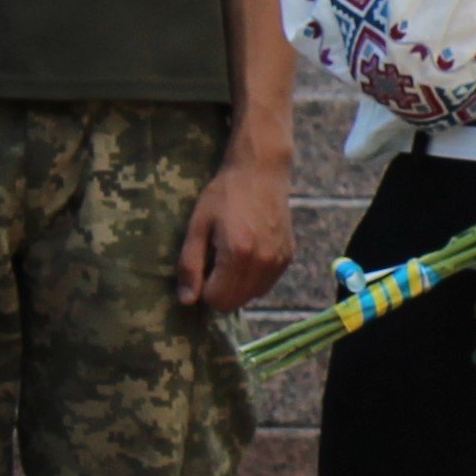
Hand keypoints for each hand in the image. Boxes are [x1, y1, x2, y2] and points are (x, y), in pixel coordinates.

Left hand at [176, 138, 294, 313]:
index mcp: (238, 254)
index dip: (204, 288)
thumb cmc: (224, 194)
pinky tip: (248, 251)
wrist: (261, 171)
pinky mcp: (288, 257)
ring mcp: (279, 261)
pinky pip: (266, 285)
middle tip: (215, 260)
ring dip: (237, 285)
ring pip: (251, 296)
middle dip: (220, 290)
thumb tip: (187, 301)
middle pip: (235, 303)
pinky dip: (253, 277)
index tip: (203, 265)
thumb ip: (190, 265)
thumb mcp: (197, 226)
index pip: (217, 300)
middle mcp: (263, 262)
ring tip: (232, 254)